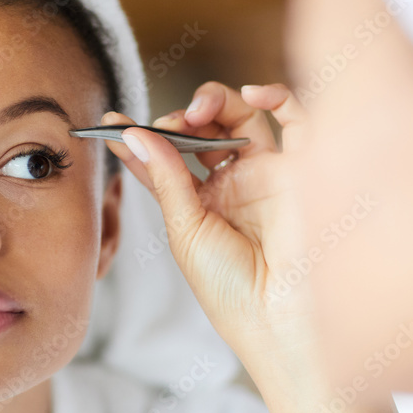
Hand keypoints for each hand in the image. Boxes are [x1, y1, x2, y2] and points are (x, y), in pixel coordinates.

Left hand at [104, 82, 312, 382]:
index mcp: (201, 203)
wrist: (279, 317)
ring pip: (241, 117)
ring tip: (197, 114)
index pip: (165, 158)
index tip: (109, 122)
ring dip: (215, 103)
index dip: (138, 138)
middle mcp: (234, 183)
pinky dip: (278, 97)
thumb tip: (137, 134)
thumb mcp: (186, 231)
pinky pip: (296, 119)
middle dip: (180, 119)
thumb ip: (167, 178)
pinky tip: (253, 95)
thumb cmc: (230, 288)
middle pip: (203, 130)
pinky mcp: (302, 167)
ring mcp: (267, 173)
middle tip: (169, 125)